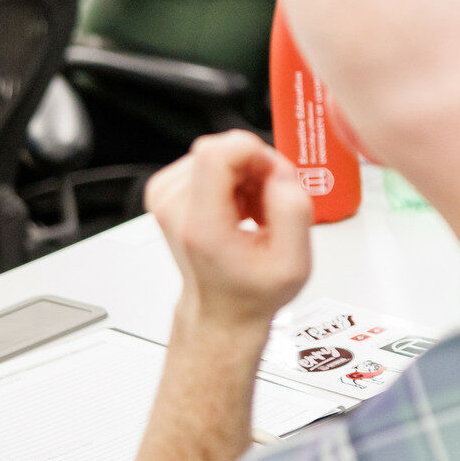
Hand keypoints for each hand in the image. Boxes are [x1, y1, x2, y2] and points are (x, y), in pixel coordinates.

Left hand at [144, 131, 313, 330]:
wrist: (223, 310)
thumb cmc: (252, 292)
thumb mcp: (294, 264)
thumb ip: (294, 210)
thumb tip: (280, 172)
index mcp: (202, 227)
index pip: (217, 153)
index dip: (256, 153)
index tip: (273, 178)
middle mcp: (174, 208)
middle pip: (223, 149)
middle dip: (257, 169)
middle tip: (269, 207)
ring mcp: (165, 198)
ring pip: (219, 153)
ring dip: (246, 176)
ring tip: (256, 213)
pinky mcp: (166, 191)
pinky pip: (209, 161)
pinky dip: (232, 179)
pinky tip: (241, 208)